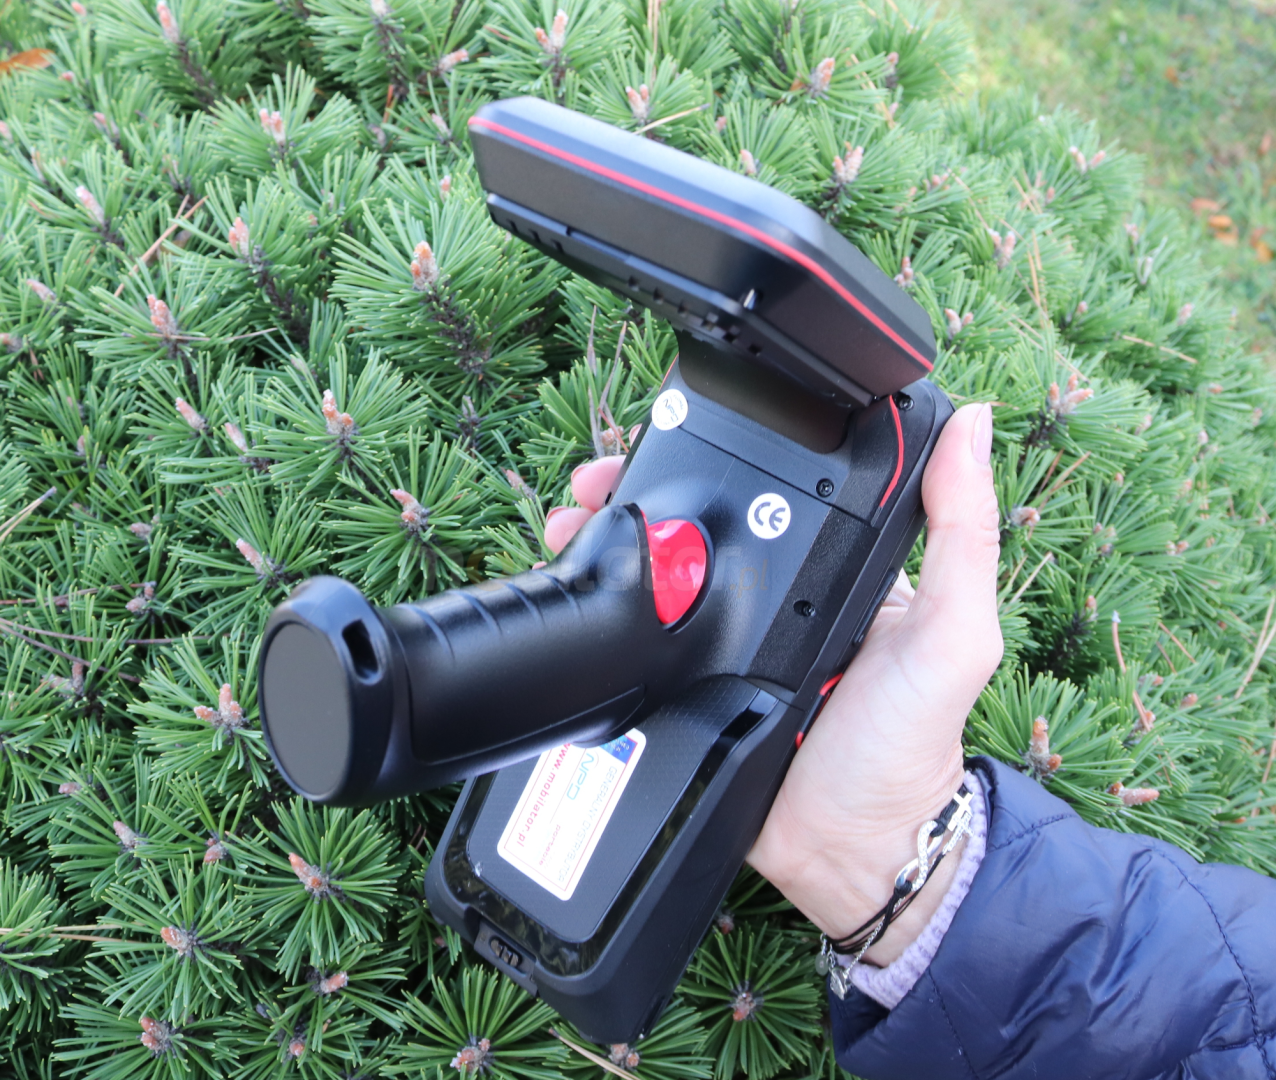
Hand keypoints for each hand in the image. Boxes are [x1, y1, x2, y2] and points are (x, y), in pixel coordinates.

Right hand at [545, 403, 1001, 963]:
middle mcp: (776, 591)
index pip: (779, 486)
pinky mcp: (686, 680)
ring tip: (569, 520)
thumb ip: (964, 533)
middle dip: (640, 488)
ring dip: (608, 537)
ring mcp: (724, 636)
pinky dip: (605, 606)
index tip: (681, 420)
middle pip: (701, 520)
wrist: (848, 852)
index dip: (729, 449)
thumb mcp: (954, 632)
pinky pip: (640, 634)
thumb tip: (973, 422)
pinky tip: (573, 583)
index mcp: (838, 563)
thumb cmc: (911, 742)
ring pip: (658, 571)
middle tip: (595, 478)